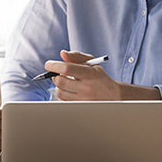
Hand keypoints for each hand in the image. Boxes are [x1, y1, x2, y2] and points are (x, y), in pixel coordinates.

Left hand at [45, 50, 160, 100]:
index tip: (48, 64)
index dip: (55, 66)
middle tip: (58, 73)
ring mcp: (83, 99)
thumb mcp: (91, 63)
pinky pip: (63, 100)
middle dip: (55, 76)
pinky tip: (69, 90)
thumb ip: (76, 56)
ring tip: (67, 82)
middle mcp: (86, 88)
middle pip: (60, 81)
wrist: (113, 96)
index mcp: (90, 74)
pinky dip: (62, 94)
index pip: (67, 69)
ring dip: (59, 85)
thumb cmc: (99, 77)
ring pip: (60, 92)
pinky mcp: (79, 107)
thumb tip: (62, 54)